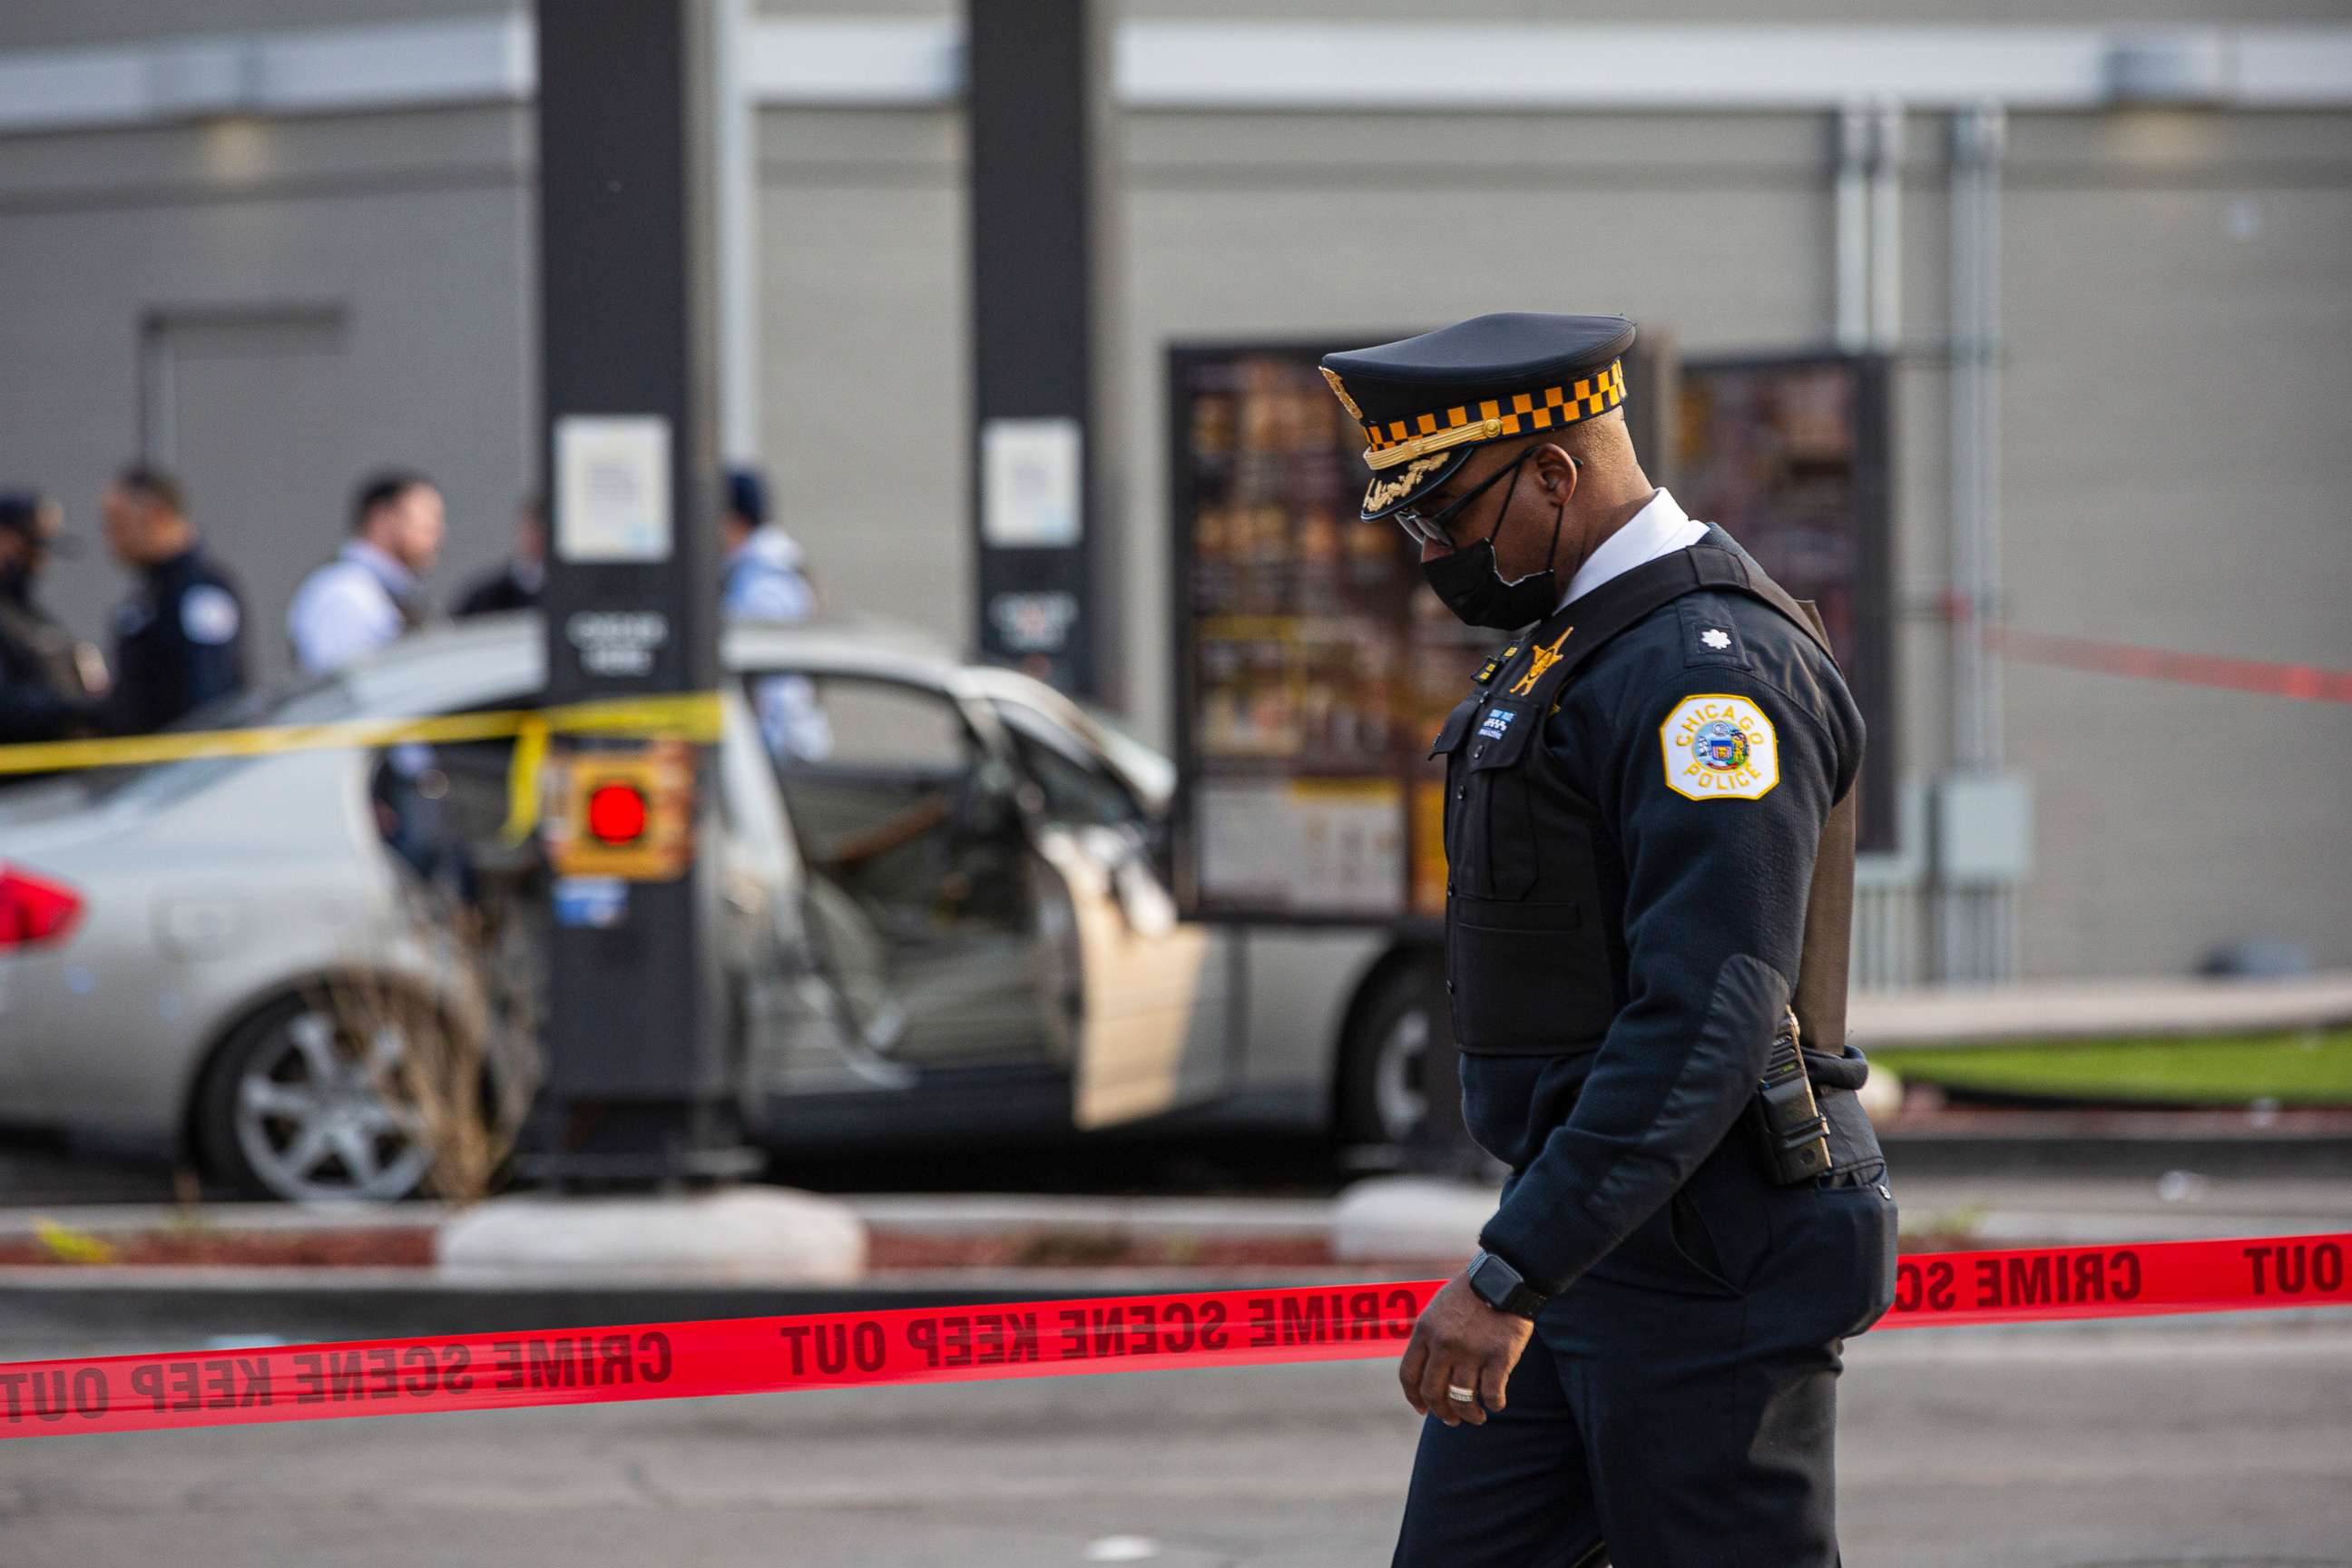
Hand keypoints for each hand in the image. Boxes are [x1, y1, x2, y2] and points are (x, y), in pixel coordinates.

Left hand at [1397, 1270, 1536, 1425]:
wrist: (1504, 1276)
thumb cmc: (1472, 1292)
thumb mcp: (1439, 1308)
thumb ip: (1430, 1337)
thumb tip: (1425, 1370)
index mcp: (1425, 1331)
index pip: (1409, 1375)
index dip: (1413, 1397)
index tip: (1422, 1409)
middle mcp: (1444, 1344)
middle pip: (1433, 1392)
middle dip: (1441, 1412)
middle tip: (1451, 1420)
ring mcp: (1471, 1351)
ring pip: (1462, 1399)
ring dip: (1469, 1415)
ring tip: (1477, 1417)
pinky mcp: (1499, 1357)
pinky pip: (1492, 1394)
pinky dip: (1494, 1404)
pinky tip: (1496, 1404)